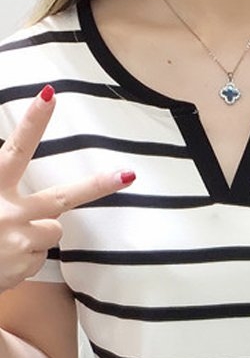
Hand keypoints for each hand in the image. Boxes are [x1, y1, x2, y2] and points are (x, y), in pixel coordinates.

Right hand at [0, 87, 134, 294]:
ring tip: (4, 239)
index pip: (16, 149)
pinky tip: (2, 256)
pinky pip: (39, 255)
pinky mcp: (25, 262)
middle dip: (97, 185)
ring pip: (53, 229)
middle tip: (128, 175)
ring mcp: (20, 239)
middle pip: (62, 196)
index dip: (34, 122)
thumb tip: (17, 167)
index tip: (50, 95)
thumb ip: (3, 181)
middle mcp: (7, 210)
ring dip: (35, 232)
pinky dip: (24, 256)